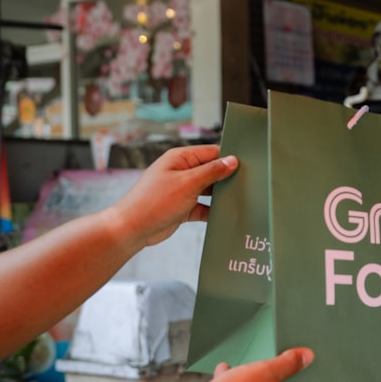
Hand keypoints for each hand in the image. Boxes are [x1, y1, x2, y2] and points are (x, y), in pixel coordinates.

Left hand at [108, 144, 238, 247]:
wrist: (132, 229)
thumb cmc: (154, 202)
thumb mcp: (187, 183)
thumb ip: (212, 172)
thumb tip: (232, 161)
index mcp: (181, 158)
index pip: (212, 152)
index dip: (229, 158)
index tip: (249, 166)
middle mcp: (182, 172)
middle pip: (212, 171)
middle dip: (227, 178)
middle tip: (248, 184)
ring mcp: (183, 190)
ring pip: (210, 190)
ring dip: (221, 196)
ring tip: (240, 199)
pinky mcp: (184, 208)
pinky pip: (204, 207)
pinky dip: (213, 211)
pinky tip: (226, 215)